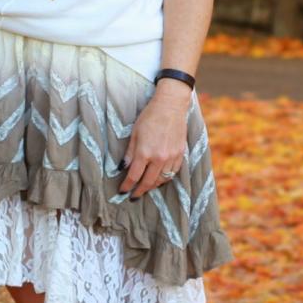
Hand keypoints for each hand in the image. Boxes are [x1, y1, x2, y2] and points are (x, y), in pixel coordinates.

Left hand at [117, 83, 190, 197]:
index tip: (122, 191)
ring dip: (152, 186)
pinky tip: (159, 179)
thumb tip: (122, 168)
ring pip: (161, 180)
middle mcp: (159, 158)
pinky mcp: (180, 154)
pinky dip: (165, 178)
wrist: (171, 106)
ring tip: (145, 188)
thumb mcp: (134, 133)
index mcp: (145, 152)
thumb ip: (129, 153)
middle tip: (133, 196)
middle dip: (139, 191)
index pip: (134, 176)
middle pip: (148, 182)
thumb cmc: (150, 117)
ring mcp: (172, 157)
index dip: (127, 186)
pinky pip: (172, 173)